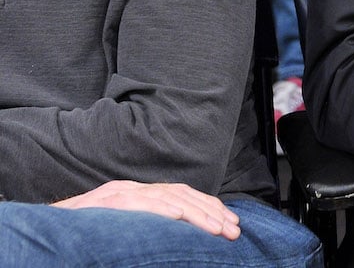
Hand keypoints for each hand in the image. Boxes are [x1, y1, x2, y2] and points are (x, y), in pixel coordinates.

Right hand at [52, 180, 240, 239]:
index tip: (233, 222)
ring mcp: (120, 192)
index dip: (211, 207)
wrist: (51, 226)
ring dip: (196, 213)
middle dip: (212, 213)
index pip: (185, 195)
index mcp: (141, 193)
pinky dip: (160, 207)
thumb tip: (183, 234)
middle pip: (183, 195)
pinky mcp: (107, 200)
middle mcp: (134, 188)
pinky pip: (138, 202)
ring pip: (167, 198)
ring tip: (217, 228)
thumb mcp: (126, 225)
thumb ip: (151, 224)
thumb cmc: (88, 229)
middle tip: (234, 230)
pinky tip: (179, 216)